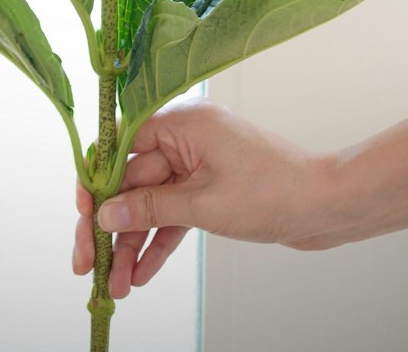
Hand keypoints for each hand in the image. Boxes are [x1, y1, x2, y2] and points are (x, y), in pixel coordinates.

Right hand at [72, 99, 323, 297]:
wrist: (323, 206)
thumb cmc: (273, 190)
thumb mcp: (204, 203)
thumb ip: (150, 209)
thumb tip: (105, 213)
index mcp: (184, 122)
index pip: (123, 146)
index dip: (98, 180)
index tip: (83, 214)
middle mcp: (187, 139)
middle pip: (133, 181)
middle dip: (110, 224)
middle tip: (89, 262)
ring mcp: (198, 166)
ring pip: (151, 205)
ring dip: (132, 243)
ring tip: (115, 285)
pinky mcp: (210, 191)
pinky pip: (173, 216)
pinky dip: (158, 242)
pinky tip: (140, 274)